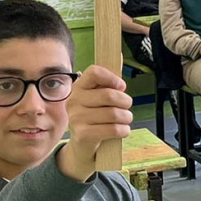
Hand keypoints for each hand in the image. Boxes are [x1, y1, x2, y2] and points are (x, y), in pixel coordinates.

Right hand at [60, 66, 132, 180]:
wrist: (83, 146)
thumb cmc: (96, 117)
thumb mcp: (100, 97)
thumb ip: (109, 79)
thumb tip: (120, 54)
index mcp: (78, 87)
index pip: (94, 72)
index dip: (112, 78)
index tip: (121, 86)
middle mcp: (74, 101)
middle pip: (109, 95)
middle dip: (125, 102)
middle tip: (127, 106)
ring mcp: (76, 118)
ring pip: (114, 113)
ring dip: (126, 117)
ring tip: (125, 119)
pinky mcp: (83, 134)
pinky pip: (113, 129)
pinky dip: (124, 130)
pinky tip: (122, 130)